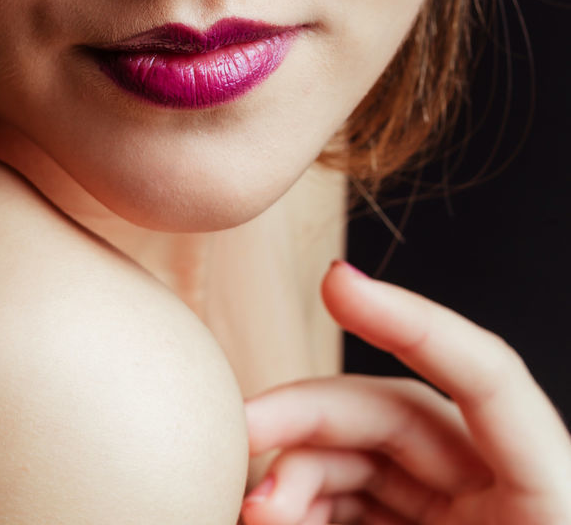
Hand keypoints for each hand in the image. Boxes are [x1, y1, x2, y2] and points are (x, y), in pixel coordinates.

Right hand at [240, 260, 570, 523]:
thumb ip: (361, 520)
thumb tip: (267, 493)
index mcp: (553, 491)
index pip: (485, 372)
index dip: (409, 320)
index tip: (332, 282)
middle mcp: (507, 486)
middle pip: (398, 413)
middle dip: (310, 415)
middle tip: (244, 428)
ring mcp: (467, 514)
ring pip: (369, 457)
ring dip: (300, 470)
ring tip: (253, 506)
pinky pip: (362, 502)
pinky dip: (311, 504)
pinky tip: (273, 515)